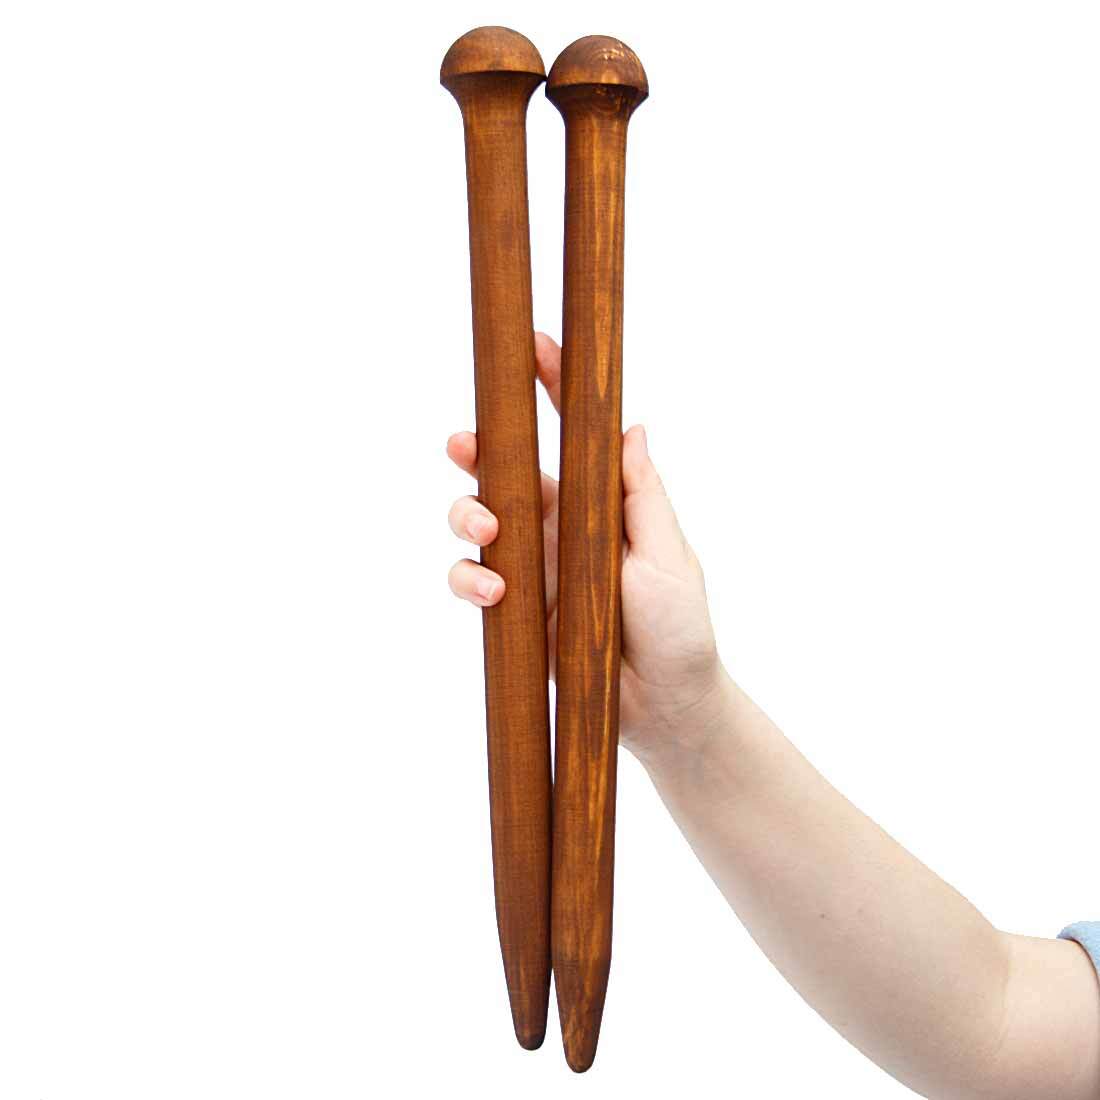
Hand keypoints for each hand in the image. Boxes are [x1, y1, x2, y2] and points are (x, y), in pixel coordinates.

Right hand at [446, 332, 723, 761]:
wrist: (666, 708)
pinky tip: (494, 589)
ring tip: (486, 529)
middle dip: (482, 453)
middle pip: (510, 475)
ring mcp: (538, 568)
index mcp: (600, 506)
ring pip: (482, 522)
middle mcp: (563, 529)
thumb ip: (640, 496)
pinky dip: (471, 577)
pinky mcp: (519, 610)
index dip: (550, 392)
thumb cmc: (681, 628)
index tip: (531, 348)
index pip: (571, 440)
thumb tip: (630, 424)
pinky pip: (476, 581)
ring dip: (469, 514)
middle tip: (464, 444)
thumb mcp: (668, 555)